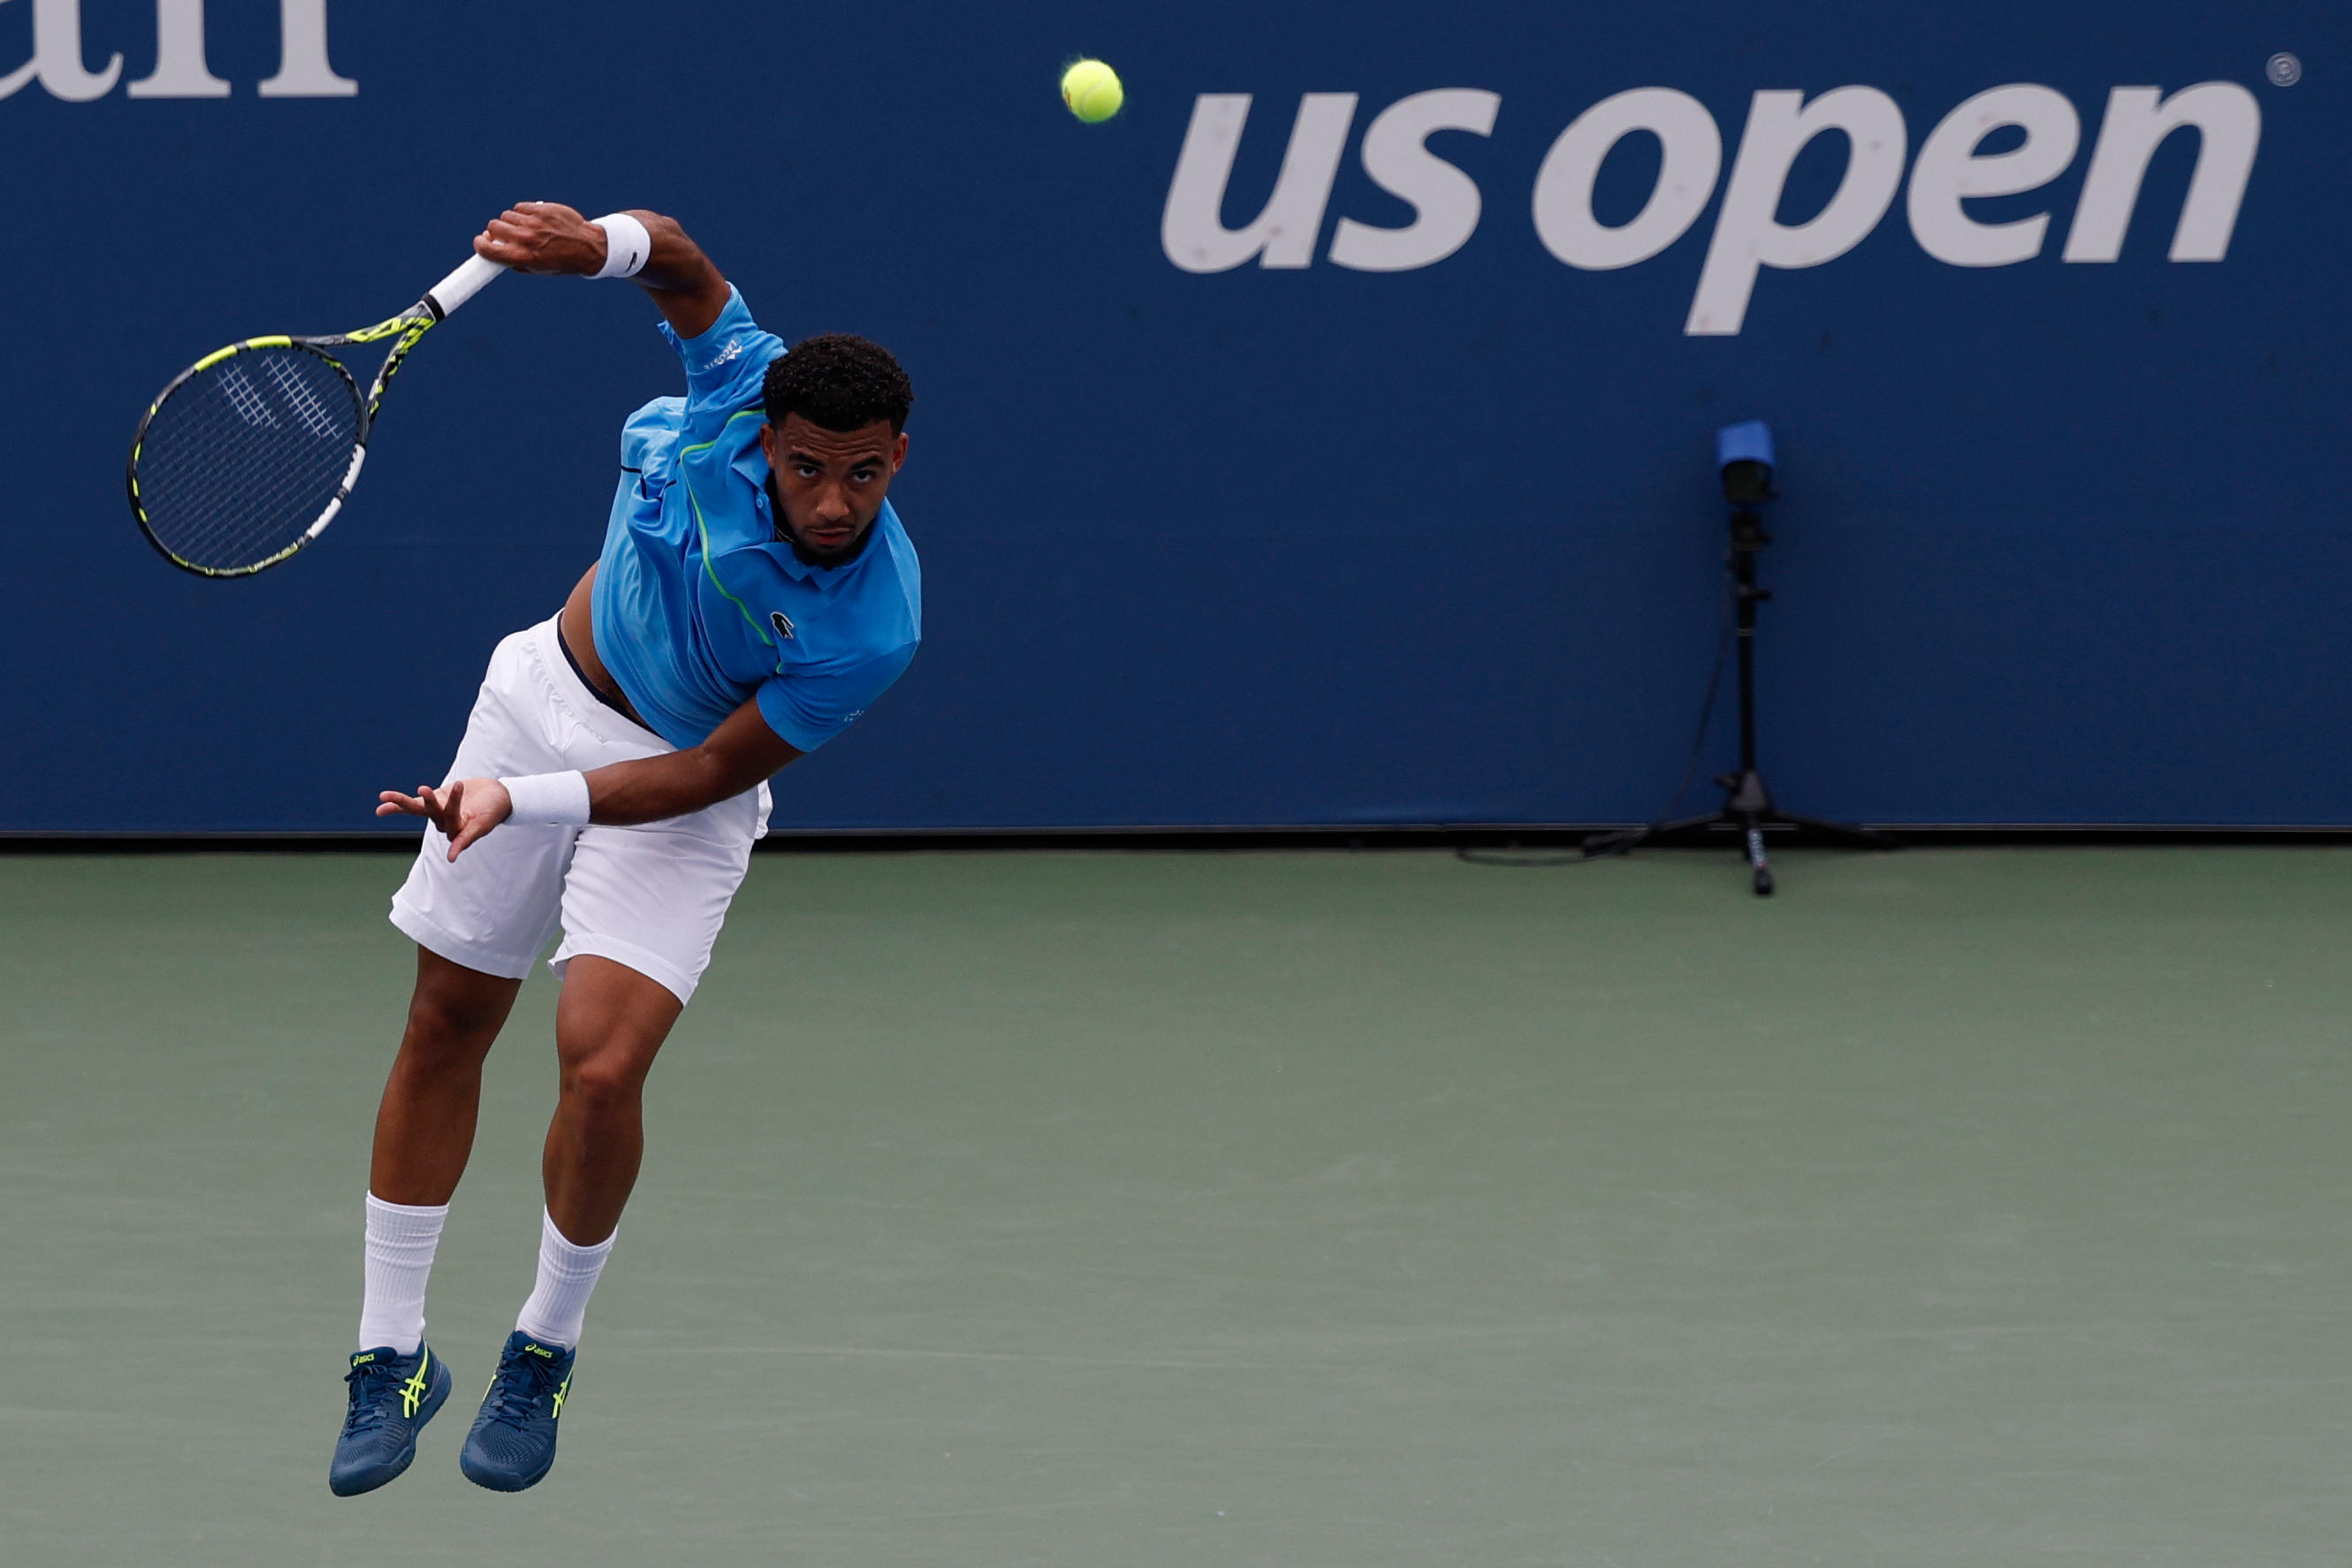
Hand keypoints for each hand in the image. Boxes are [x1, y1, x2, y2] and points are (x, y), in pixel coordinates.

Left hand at [376, 778, 512, 860]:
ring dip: (401, 802)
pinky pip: (413, 804)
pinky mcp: (435, 800)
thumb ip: (467, 839)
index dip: (453, 803)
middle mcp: (444, 823)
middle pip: (428, 813)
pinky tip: (382, 802)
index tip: (461, 783)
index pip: (449, 818)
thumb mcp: (483, 824)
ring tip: (384, 796)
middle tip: (425, 789)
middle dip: (425, 802)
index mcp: (457, 831)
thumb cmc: (494, 809)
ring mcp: (437, 811)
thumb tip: (451, 859)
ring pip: (416, 808)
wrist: (497, 794)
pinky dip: (397, 804)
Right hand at [472, 201, 606, 276]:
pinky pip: (520, 208)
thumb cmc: (561, 261)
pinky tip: (534, 220)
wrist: (588, 248)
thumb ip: (513, 261)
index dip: (480, 244)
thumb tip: (490, 248)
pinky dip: (523, 213)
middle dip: (495, 231)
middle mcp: (526, 239)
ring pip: (506, 216)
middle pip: (493, 227)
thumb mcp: (537, 269)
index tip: (480, 242)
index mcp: (522, 257)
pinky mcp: (541, 209)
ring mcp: (534, 223)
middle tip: (505, 235)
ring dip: (511, 222)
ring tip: (525, 229)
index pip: (487, 248)